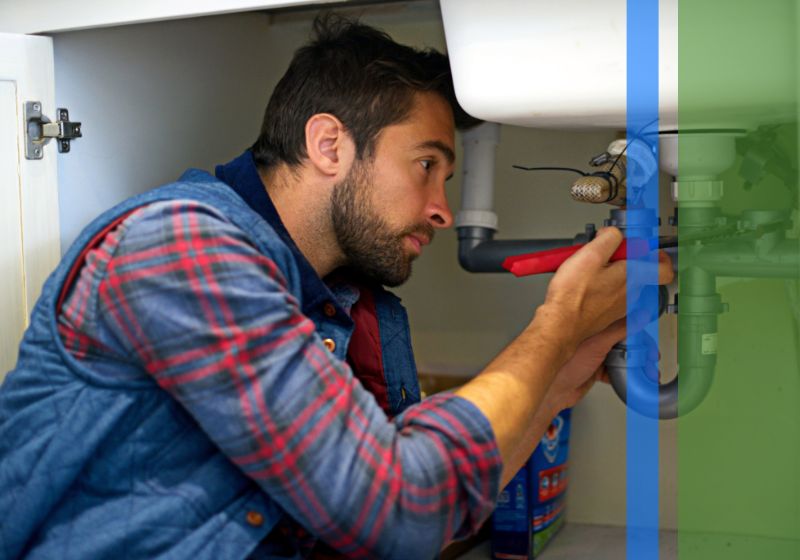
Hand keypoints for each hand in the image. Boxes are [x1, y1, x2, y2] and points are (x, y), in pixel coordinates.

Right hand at [539, 227, 673, 348]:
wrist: (559, 325)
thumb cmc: (572, 296)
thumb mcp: (590, 254)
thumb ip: (609, 239)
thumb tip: (614, 234)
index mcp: (633, 277)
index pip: (664, 269)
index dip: (657, 255)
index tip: (643, 248)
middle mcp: (630, 294)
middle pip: (638, 271)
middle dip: (622, 259)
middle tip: (603, 254)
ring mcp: (619, 306)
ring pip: (622, 283)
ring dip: (609, 273)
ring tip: (588, 269)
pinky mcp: (606, 314)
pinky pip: (609, 295)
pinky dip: (599, 286)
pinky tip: (583, 284)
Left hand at [541, 308, 660, 413]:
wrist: (552, 392)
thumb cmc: (562, 365)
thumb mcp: (597, 344)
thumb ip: (619, 329)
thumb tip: (638, 315)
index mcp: (590, 325)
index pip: (619, 320)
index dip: (636, 325)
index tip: (650, 330)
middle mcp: (592, 338)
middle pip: (623, 339)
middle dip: (640, 349)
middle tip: (652, 356)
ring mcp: (593, 354)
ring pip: (621, 356)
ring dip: (635, 363)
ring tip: (648, 371)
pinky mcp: (594, 370)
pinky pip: (615, 369)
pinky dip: (626, 374)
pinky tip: (633, 378)